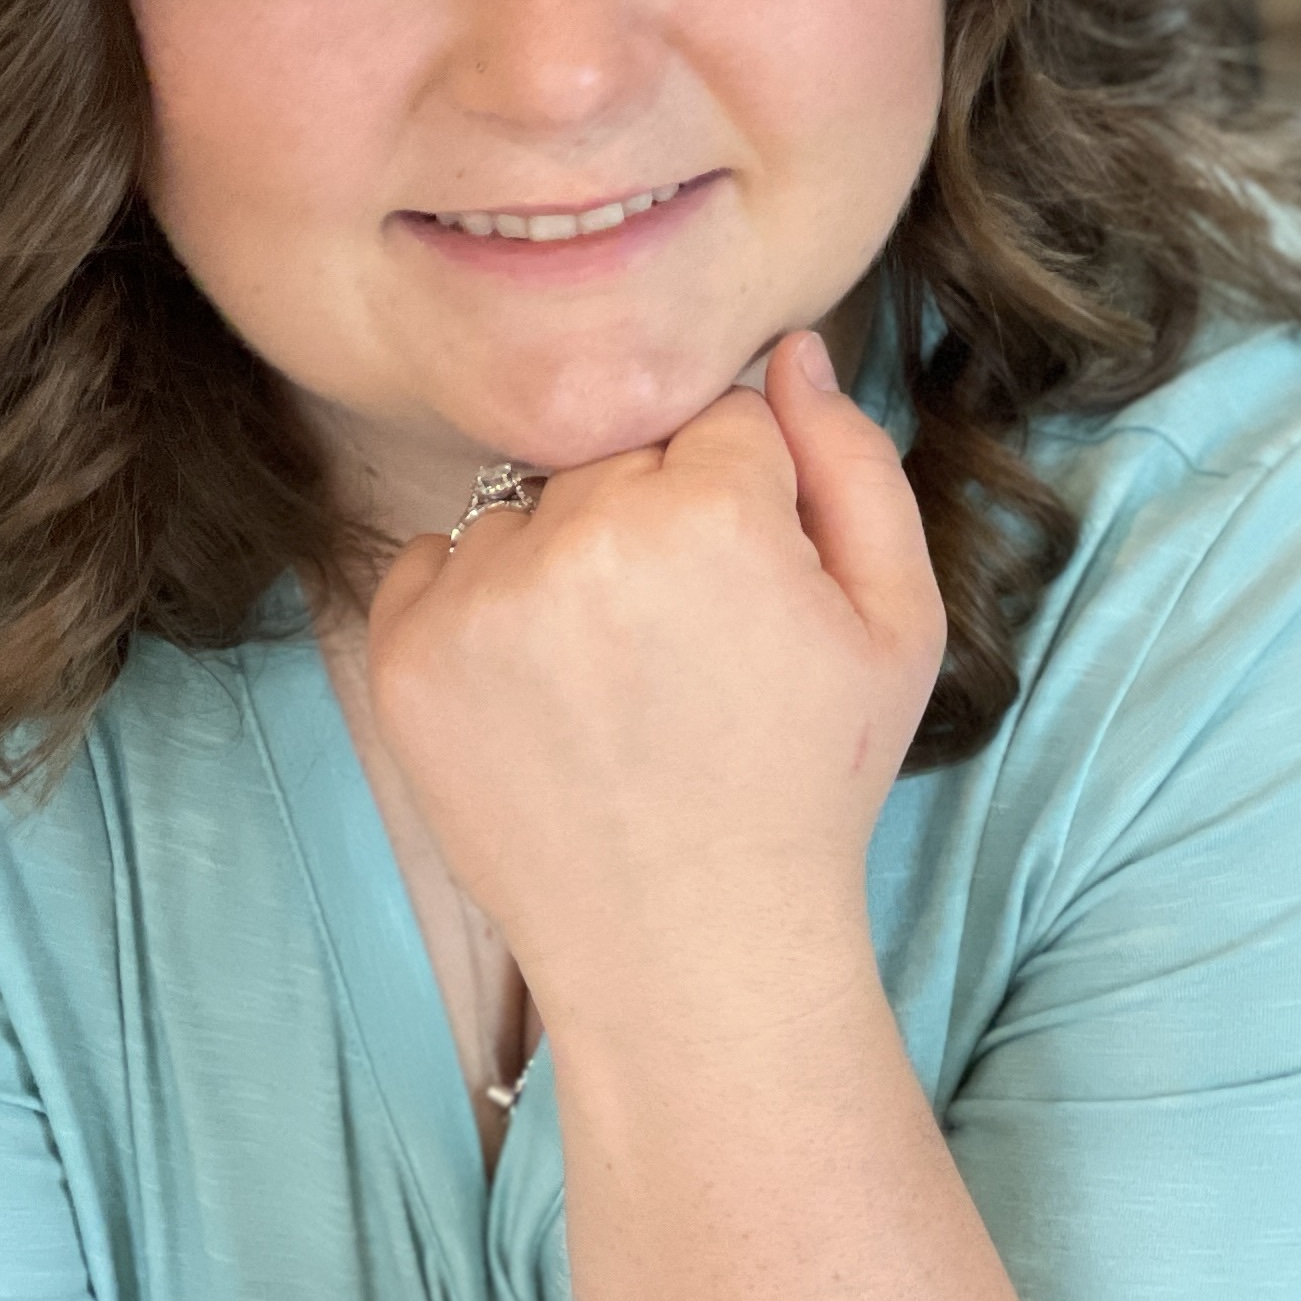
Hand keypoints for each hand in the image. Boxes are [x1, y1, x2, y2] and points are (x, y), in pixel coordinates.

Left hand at [365, 332, 944, 1049]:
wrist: (688, 950)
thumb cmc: (805, 785)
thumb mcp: (897, 624)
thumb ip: (852, 462)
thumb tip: (791, 350)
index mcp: (713, 511)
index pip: (721, 418)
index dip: (747, 503)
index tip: (750, 593)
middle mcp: (583, 535)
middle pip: (618, 451)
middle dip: (654, 519)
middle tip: (685, 646)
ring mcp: (479, 597)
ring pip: (527, 504)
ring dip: (562, 559)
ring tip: (610, 680)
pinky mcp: (403, 654)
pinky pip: (434, 560)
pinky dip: (477, 606)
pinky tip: (539, 694)